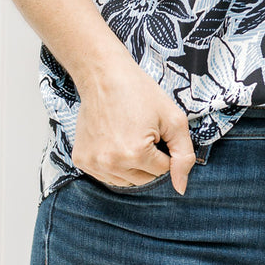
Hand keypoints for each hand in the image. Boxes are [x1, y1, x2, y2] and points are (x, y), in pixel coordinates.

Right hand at [73, 62, 197, 194]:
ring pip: (126, 181)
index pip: (164, 169)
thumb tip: (180, 188)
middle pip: (145, 179)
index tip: (155, 129)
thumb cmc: (140, 93)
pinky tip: (114, 141)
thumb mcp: (174, 119)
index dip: (164, 148)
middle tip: (142, 131)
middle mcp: (111, 163)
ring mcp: (93, 163)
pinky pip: (107, 175)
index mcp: (136, 154)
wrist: (103, 76)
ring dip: (132, 164)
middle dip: (150, 159)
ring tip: (128, 136)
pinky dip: (114, 164)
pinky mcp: (81, 160)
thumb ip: (183, 155)